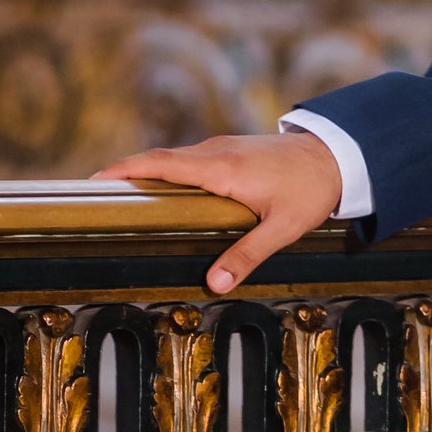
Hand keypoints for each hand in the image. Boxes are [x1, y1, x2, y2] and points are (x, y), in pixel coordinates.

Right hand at [97, 131, 345, 296]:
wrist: (339, 154)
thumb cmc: (311, 189)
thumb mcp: (282, 227)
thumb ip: (247, 254)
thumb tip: (214, 283)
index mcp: (221, 168)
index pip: (160, 163)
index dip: (124, 168)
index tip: (93, 179)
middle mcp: (216, 152)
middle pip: (158, 160)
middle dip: (124, 175)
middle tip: (91, 197)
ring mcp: (222, 148)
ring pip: (174, 160)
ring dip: (145, 174)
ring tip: (118, 200)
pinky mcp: (230, 150)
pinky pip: (189, 161)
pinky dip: (167, 173)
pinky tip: (161, 195)